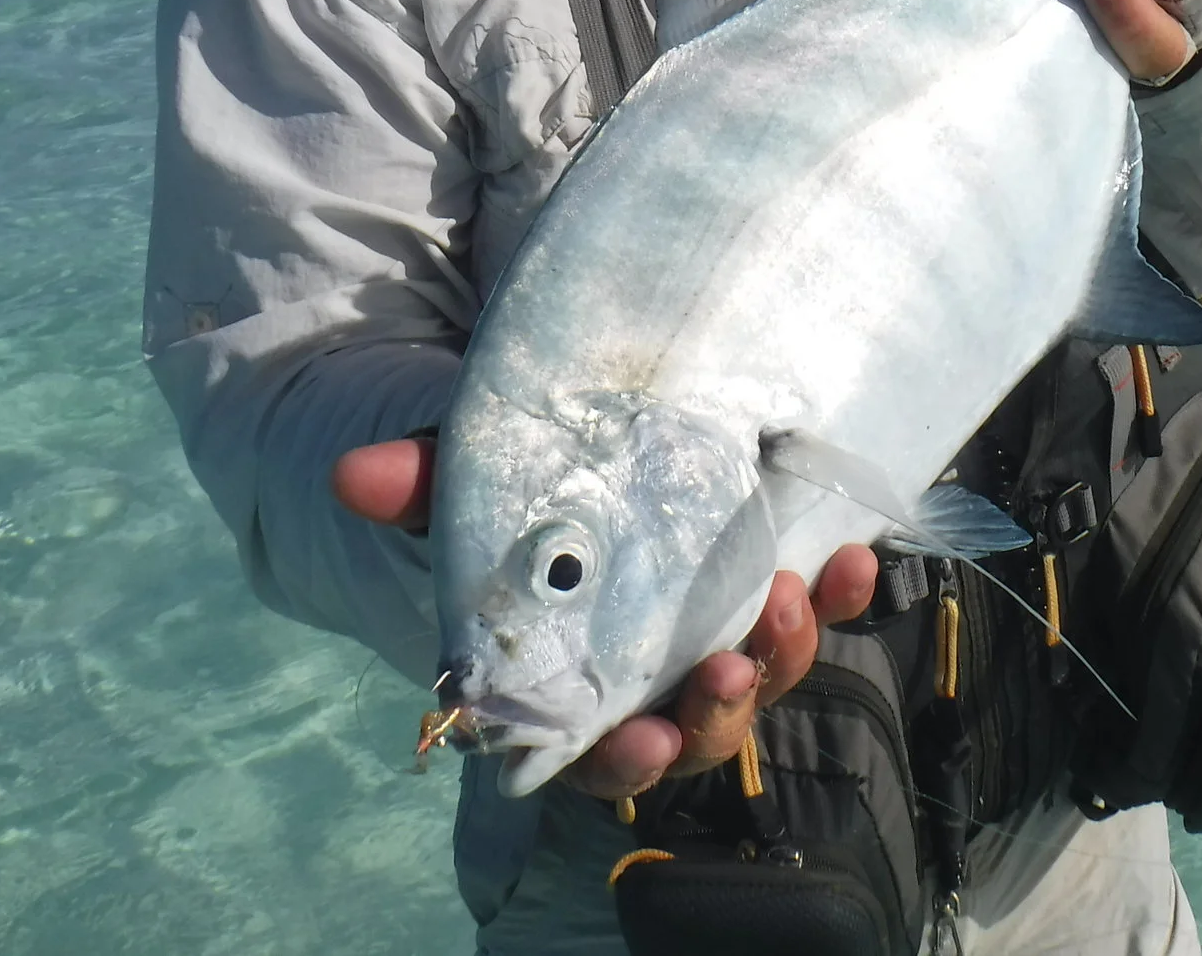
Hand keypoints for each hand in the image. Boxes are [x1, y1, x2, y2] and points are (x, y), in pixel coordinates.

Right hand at [332, 438, 880, 799]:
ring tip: (782, 599)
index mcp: (575, 688)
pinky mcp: (770, 587)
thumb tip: (352, 475)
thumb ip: (423, 486)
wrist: (582, 444)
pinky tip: (849, 558)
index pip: (597, 754)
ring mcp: (720, 636)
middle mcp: (655, 678)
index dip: (622, 757)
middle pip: (696, 732)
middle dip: (717, 711)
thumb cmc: (516, 492)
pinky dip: (837, 592)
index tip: (643, 737)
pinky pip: (816, 609)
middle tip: (725, 670)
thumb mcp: (471, 486)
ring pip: (763, 679)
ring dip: (781, 653)